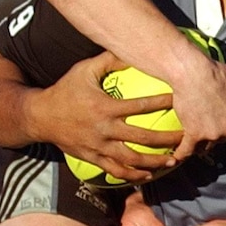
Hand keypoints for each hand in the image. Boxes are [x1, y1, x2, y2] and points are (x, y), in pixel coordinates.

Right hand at [35, 53, 183, 182]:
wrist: (40, 116)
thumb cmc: (66, 90)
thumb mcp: (84, 70)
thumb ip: (109, 60)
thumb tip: (132, 50)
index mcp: (104, 107)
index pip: (140, 106)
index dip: (162, 104)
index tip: (179, 101)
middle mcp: (104, 129)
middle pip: (143, 138)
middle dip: (167, 139)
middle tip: (185, 138)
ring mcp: (99, 147)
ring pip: (133, 159)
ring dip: (155, 161)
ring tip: (174, 159)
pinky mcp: (93, 159)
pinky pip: (117, 171)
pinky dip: (135, 175)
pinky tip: (150, 174)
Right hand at [168, 34, 225, 162]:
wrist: (193, 73)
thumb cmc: (217, 73)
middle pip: (223, 140)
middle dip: (217, 135)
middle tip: (209, 129)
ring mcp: (211, 135)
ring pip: (206, 146)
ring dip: (200, 144)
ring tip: (194, 141)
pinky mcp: (193, 135)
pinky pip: (186, 150)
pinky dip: (181, 154)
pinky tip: (177, 157)